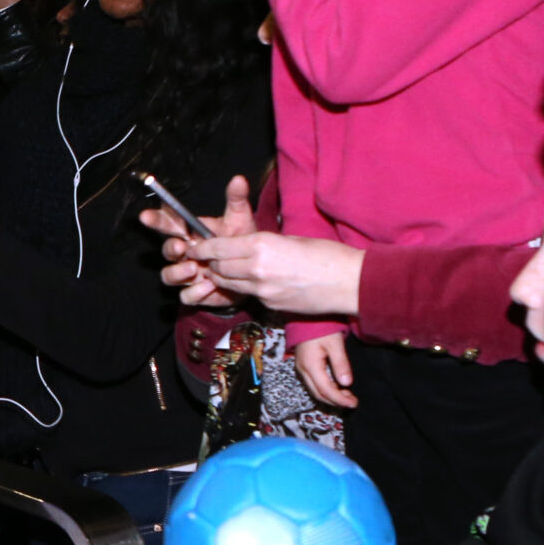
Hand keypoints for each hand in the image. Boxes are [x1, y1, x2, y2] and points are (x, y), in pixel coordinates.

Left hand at [143, 175, 366, 314]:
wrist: (349, 283)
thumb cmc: (327, 255)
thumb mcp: (291, 239)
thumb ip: (263, 243)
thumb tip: (246, 244)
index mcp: (261, 244)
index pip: (218, 247)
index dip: (202, 247)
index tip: (194, 246)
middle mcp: (257, 268)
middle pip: (218, 267)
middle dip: (211, 263)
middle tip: (209, 258)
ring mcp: (262, 290)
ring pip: (227, 283)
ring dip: (223, 277)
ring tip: (226, 270)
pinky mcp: (269, 305)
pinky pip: (247, 294)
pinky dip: (243, 288)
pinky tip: (251, 282)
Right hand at [294, 331, 356, 409]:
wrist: (306, 316)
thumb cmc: (321, 327)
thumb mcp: (335, 344)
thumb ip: (340, 364)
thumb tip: (347, 383)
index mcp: (311, 366)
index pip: (326, 390)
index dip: (340, 400)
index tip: (354, 403)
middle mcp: (303, 370)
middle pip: (319, 394)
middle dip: (336, 401)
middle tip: (353, 402)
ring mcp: (301, 369)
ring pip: (315, 391)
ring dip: (331, 397)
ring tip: (348, 396)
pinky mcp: (303, 366)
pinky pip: (313, 384)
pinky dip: (326, 389)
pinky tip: (337, 387)